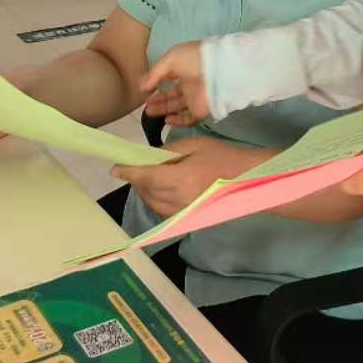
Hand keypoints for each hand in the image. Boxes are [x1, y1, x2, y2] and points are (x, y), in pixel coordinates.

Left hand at [112, 136, 259, 217]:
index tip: (115, 168)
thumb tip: (148, 159)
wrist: (248, 180)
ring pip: (151, 203)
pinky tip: (160, 189)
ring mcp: (182, 211)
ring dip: (144, 190)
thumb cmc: (223, 157)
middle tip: (136, 166)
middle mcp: (177, 199)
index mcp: (179, 178)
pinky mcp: (187, 217)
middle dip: (136, 179)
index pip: (144, 177)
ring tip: (149, 176)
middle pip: (145, 191)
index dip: (127, 172)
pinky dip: (155, 200)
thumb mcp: (194, 145)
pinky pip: (162, 210)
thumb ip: (168, 152)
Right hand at [137, 42, 210, 126]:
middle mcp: (189, 83)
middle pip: (171, 95)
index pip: (168, 77)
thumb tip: (142, 85)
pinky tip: (166, 120)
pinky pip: (188, 118)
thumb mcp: (171, 58)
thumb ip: (155, 73)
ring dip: (163, 109)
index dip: (155, 82)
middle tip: (146, 104)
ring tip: (149, 112)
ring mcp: (195, 97)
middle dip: (158, 99)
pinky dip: (178, 121)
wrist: (219, 70)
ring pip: (177, 107)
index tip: (145, 89)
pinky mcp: (201, 110)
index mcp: (183, 68)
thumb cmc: (194, 58)